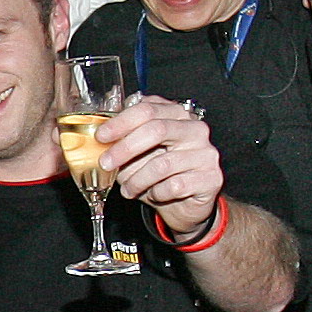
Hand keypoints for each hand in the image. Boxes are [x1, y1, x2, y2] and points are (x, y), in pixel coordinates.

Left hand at [99, 96, 226, 241]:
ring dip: (136, 180)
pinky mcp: (211, 178)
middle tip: (105, 163)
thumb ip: (124, 137)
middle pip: (156, 130)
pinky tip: (152, 194)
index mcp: (176, 114)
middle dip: (124, 148)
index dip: (121, 122)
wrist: (186, 202)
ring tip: (127, 189)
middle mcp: (195, 129)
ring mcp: (206, 153)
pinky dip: (156, 193)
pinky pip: (174, 186)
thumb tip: (100, 135)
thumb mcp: (140, 151)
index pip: (148, 109)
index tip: (101, 137)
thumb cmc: (159, 171)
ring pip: (162, 164)